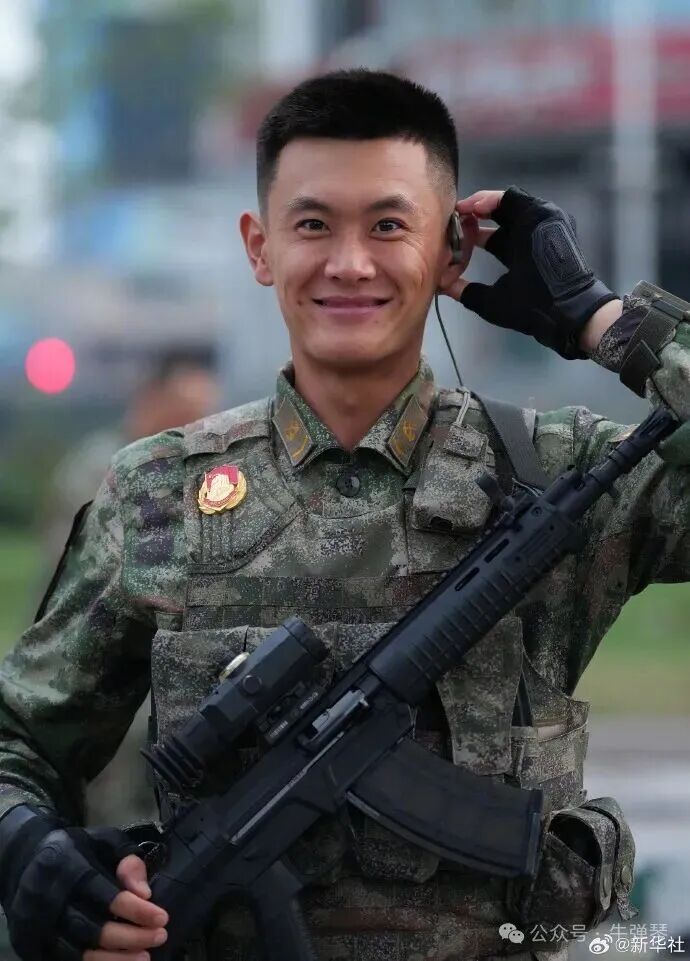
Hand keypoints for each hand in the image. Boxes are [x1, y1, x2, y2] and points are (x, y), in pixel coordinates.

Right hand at [0, 805, 167, 960]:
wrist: (28, 863)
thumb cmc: (76, 851)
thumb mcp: (104, 842)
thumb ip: (127, 861)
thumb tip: (145, 893)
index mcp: (66, 865)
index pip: (102, 894)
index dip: (133, 910)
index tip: (162, 917)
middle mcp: (47, 897)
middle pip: (91, 928)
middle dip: (129, 937)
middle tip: (159, 936)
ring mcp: (36, 925)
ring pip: (78, 951)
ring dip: (115, 959)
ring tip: (144, 957)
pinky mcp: (31, 944)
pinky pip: (66, 960)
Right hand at [440, 187, 618, 358]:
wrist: (575, 318)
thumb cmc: (536, 303)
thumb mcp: (495, 299)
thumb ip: (466, 290)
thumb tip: (442, 287)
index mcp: (532, 221)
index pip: (502, 198)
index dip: (477, 203)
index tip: (458, 213)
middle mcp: (545, 218)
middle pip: (507, 207)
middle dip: (481, 215)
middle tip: (458, 224)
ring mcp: (553, 229)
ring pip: (516, 220)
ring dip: (491, 226)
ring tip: (467, 237)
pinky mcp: (556, 242)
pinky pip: (527, 230)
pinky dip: (507, 236)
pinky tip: (485, 249)